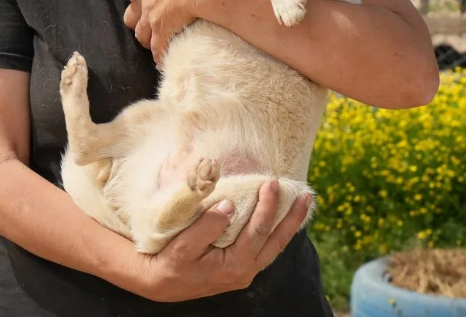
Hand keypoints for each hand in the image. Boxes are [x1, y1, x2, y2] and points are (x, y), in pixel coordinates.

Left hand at [124, 0, 209, 65]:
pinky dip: (161, 57)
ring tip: (157, 46)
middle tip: (151, 28)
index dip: (141, 2)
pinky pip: (157, 50)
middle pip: (131, 18)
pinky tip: (165, 62)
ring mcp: (151, 17)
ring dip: (148, 41)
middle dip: (139, 24)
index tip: (148, 7)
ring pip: (141, 36)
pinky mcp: (161, 32)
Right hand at [132, 179, 313, 302]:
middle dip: (292, 217)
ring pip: (275, 246)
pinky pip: (266, 247)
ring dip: (290, 224)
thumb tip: (229, 205)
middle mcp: (246, 271)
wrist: (161, 283)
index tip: (272, 183)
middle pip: (277, 241)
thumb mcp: (183, 245)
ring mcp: (246, 271)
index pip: (258, 231)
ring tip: (303, 204)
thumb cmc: (170, 262)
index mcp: (235, 265)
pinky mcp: (241, 267)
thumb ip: (207, 225)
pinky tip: (283, 219)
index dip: (268, 206)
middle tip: (304, 194)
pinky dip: (277, 231)